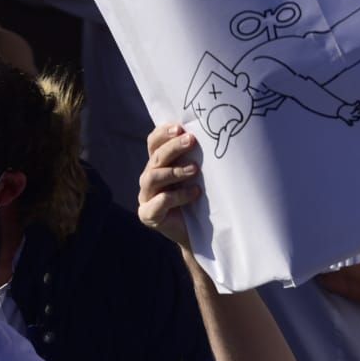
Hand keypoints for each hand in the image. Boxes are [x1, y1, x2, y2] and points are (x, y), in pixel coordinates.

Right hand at [137, 125, 202, 250]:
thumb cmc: (199, 199)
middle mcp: (148, 178)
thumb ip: (195, 158)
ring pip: (153, 177)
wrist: (199, 233)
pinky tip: (194, 193)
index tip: (180, 127)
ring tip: (195, 170)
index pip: (153, 143)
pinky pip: (158, 202)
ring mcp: (146, 197)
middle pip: (155, 158)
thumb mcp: (197, 176)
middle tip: (191, 140)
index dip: (163, 133)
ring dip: (175, 171)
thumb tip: (213, 134)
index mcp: (157, 165)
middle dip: (173, 147)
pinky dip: (177, 196)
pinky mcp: (148, 215)